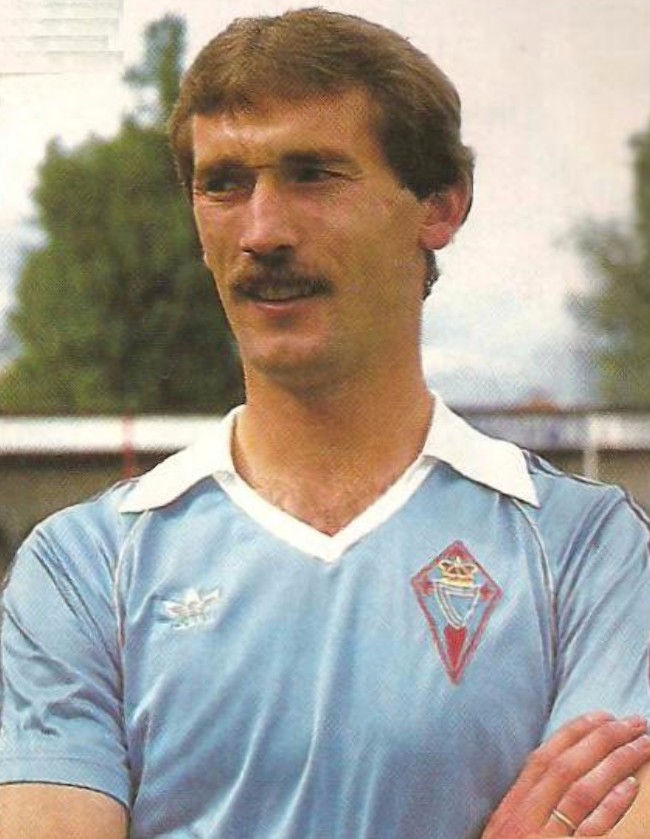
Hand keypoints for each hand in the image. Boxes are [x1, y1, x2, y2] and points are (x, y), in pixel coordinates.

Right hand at [481, 712, 649, 837]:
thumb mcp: (504, 835)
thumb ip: (526, 806)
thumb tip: (557, 777)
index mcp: (510, 808)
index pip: (543, 759)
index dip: (572, 733)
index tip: (600, 715)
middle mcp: (524, 818)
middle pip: (566, 768)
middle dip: (602, 740)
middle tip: (634, 722)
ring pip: (582, 791)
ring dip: (615, 764)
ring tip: (642, 745)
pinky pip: (590, 830)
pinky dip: (611, 805)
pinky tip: (632, 787)